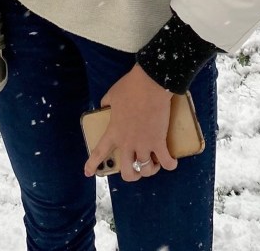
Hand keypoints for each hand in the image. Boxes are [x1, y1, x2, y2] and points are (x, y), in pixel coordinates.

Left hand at [84, 64, 176, 182]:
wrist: (150, 83)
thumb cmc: (130, 87)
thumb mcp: (112, 94)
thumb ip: (106, 103)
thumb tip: (105, 105)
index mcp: (114, 132)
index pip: (99, 152)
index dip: (93, 164)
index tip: (88, 173)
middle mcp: (127, 143)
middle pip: (127, 171)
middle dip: (132, 175)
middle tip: (136, 169)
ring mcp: (144, 144)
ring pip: (146, 170)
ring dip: (150, 170)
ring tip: (154, 163)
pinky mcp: (159, 141)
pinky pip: (166, 161)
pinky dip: (169, 165)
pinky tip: (171, 163)